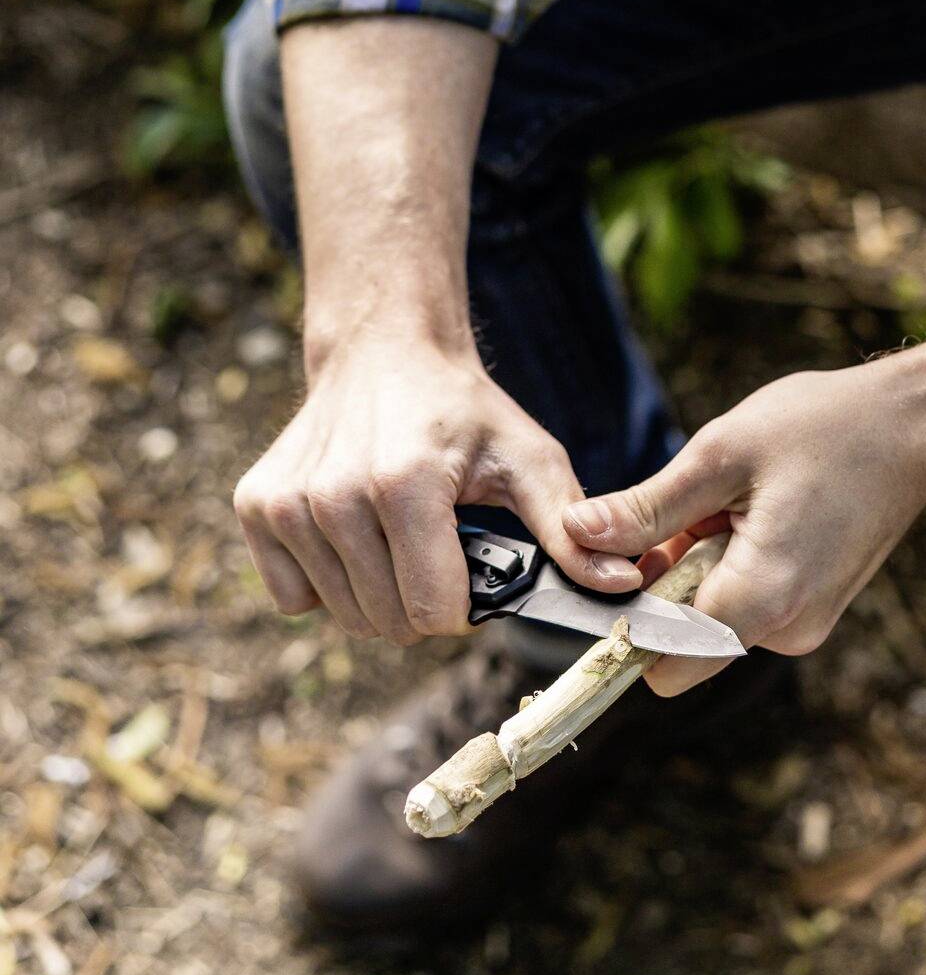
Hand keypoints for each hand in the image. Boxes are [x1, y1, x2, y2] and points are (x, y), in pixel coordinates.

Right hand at [233, 335, 641, 642]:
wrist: (384, 351)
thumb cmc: (463, 412)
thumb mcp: (529, 459)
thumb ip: (571, 527)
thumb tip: (622, 583)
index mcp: (403, 486)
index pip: (432, 614)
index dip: (464, 604)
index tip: (472, 565)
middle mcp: (332, 496)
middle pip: (387, 622)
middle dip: (423, 601)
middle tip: (437, 545)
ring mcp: (286, 503)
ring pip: (343, 617)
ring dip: (378, 592)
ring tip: (398, 533)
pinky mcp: (255, 506)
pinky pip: (293, 597)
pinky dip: (327, 582)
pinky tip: (353, 533)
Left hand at [563, 357, 925, 694]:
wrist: (916, 427)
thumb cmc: (825, 427)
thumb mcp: (720, 454)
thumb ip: (647, 507)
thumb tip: (578, 534)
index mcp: (764, 596)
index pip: (662, 662)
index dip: (625, 623)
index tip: (618, 565)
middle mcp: (787, 629)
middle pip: (682, 642)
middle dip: (664, 584)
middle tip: (693, 512)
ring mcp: (805, 624)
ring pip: (711, 619)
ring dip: (698, 568)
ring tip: (735, 502)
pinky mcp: (812, 610)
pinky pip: (744, 604)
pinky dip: (730, 565)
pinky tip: (757, 512)